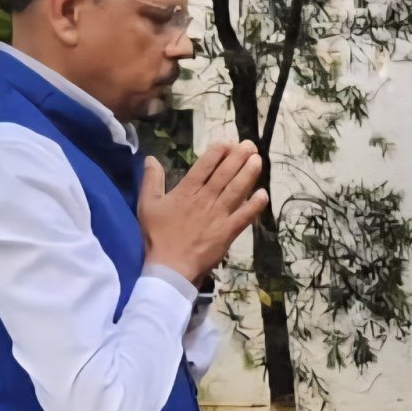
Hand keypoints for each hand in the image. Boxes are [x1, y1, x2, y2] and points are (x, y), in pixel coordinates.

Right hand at [139, 141, 267, 284]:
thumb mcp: (147, 205)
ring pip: (237, 190)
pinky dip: (255, 205)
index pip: (204, 166)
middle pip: (225, 174)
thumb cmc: (157, 236)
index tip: (228, 143)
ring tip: (258, 160)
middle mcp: (205, 199)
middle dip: (238, 157)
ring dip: (249, 174)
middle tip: (250, 145)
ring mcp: (219, 215)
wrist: (170, 267)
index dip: (217, 153)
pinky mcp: (228, 231)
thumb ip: (151, 181)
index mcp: (186, 192)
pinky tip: (264, 193)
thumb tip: (151, 158)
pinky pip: (244, 216)